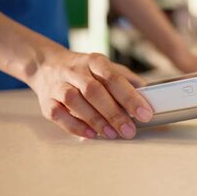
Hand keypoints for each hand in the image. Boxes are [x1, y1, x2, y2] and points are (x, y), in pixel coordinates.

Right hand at [28, 49, 152, 138]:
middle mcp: (75, 70)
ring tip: (113, 134)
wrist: (46, 64)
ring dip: (95, 119)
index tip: (145, 113)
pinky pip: (57, 113)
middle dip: (114, 112)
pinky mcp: (46, 101)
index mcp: (94, 61)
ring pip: (74, 100)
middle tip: (130, 130)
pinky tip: (90, 134)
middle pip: (94, 90)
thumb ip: (127, 80)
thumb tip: (151, 94)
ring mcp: (58, 85)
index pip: (113, 77)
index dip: (130, 96)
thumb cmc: (84, 71)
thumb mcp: (106, 68)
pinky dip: (74, 125)